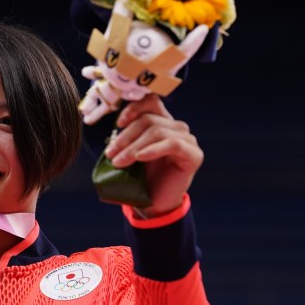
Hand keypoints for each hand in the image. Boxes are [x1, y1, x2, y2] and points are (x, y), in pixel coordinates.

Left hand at [103, 94, 202, 215]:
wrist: (155, 203)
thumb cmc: (142, 177)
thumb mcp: (130, 153)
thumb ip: (125, 138)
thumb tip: (110, 130)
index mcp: (162, 122)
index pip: (151, 102)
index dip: (133, 108)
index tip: (118, 124)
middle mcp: (176, 128)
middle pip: (148, 120)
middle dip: (125, 137)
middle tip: (110, 154)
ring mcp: (187, 140)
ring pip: (157, 131)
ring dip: (133, 146)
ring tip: (119, 161)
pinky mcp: (194, 154)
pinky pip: (172, 144)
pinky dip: (152, 149)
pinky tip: (140, 158)